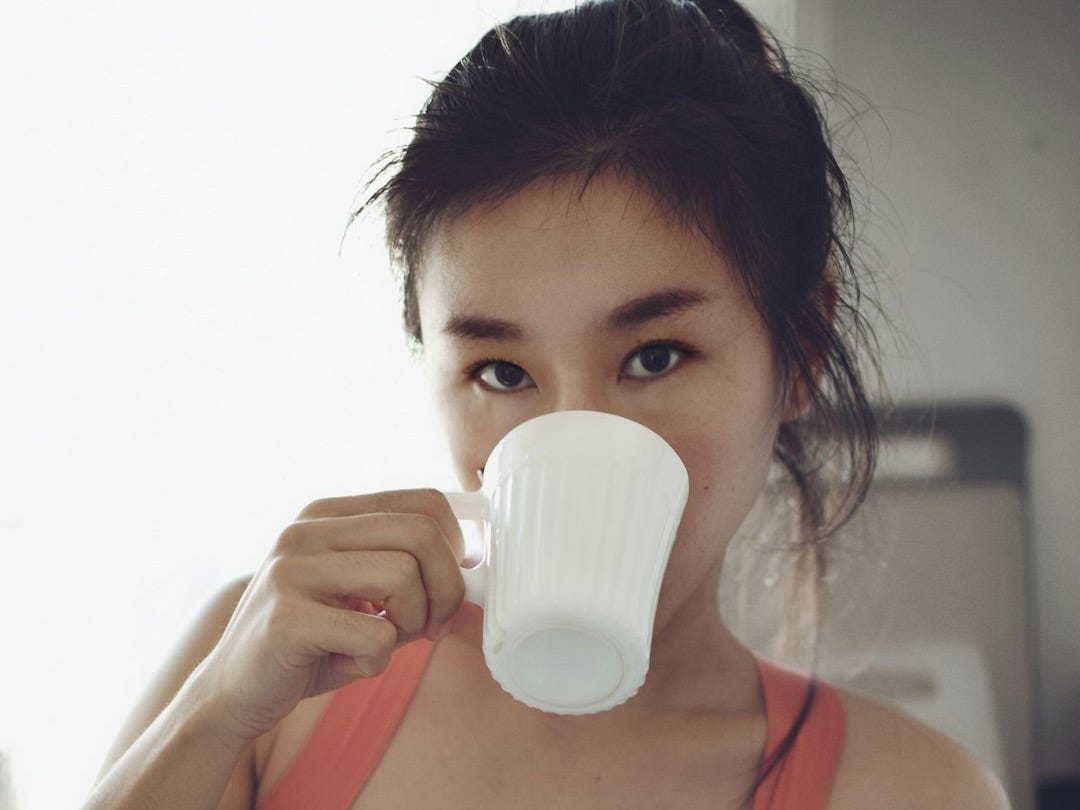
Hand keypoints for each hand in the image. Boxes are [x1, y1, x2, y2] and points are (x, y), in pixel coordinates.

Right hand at [193, 488, 465, 741]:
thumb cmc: (310, 642)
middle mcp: (306, 530)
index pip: (424, 501)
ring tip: (384, 643)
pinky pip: (375, 635)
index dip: (455, 547)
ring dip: (412, 624)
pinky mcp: (286, 619)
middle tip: (431, 625)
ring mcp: (291, 570)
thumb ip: (411, 578)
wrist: (231, 692)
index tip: (448, 585)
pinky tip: (348, 664)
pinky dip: (378, 662)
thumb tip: (477, 575)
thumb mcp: (361, 597)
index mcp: (328, 514)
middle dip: (446, 588)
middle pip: (422, 534)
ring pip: (403, 577)